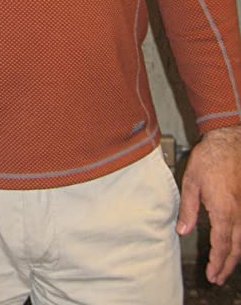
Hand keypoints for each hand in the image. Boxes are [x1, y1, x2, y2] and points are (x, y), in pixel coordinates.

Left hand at [177, 124, 240, 284]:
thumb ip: (188, 209)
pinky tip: (234, 244)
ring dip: (234, 256)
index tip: (211, 273)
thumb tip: (182, 230)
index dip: (217, 262)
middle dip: (227, 266)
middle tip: (217, 277)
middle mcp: (239, 213)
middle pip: (236, 248)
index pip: (221, 245)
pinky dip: (239, 241)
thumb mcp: (191, 182)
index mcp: (224, 211)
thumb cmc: (209, 158)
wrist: (228, 141)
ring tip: (225, 266)